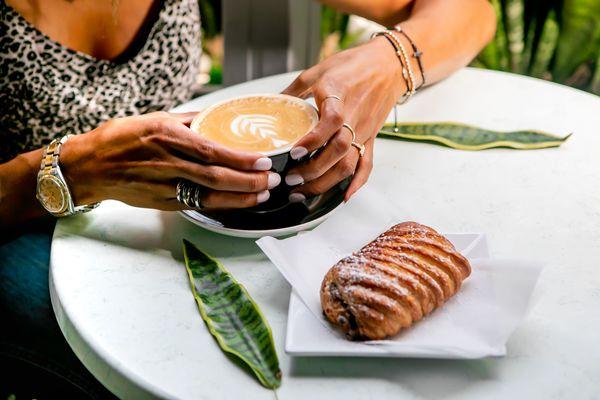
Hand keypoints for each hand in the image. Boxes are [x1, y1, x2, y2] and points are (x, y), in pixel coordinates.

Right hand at [60, 112, 280, 209]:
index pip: (213, 151)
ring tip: (264, 193)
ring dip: (242, 198)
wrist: (88, 166)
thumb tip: (219, 119)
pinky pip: (199, 206)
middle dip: (250, 181)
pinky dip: (223, 206)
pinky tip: (240, 203)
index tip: (265, 160)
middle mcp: (168, 163)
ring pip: (211, 196)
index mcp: (167, 136)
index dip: (242, 159)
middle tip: (274, 180)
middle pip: (217, 177)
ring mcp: (165, 187)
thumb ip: (189, 121)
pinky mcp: (163, 203)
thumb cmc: (120, 138)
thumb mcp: (154, 118)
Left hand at [282, 36, 404, 200]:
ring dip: (327, 182)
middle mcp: (354, 118)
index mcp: (339, 97)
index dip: (313, 140)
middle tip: (291, 179)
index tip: (294, 152)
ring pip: (349, 164)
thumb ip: (294, 89)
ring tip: (304, 191)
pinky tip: (343, 196)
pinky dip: (357, 183)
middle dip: (314, 170)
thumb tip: (271, 102)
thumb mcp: (318, 70)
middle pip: (339, 151)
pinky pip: (367, 164)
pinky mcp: (371, 139)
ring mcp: (364, 131)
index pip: (330, 123)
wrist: (388, 65)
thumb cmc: (353, 65)